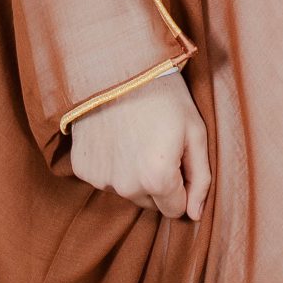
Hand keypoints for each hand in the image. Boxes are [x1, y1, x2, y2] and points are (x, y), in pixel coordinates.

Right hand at [66, 68, 209, 220]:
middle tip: (159, 142)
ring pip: (128, 191)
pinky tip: (117, 136)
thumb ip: (200, 178)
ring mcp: (100, 178)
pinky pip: (106, 178)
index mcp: (158, 179)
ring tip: (138, 135)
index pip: (176, 210)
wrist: (117, 68)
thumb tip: (195, 215)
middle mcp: (126, 186)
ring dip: (135, 173)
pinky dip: (113, 163)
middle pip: (151, 203)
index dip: (182, 185)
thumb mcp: (195, 132)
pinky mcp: (83, 168)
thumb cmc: (164, 97)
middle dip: (159, 181)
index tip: (179, 157)